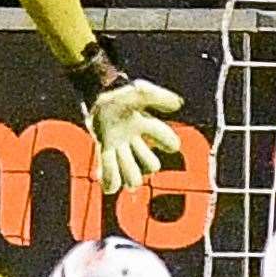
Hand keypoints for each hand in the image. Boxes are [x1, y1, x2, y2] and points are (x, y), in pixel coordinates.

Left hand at [85, 79, 183, 193]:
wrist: (96, 92)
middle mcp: (136, 139)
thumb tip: (178, 105)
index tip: (169, 143)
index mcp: (147, 126)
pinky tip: (108, 185)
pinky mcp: (105, 148)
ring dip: (129, 176)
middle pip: (151, 164)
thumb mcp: (139, 91)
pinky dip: (110, 180)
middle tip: (135, 157)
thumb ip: (159, 96)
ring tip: (123, 178)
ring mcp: (121, 146)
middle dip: (146, 164)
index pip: (167, 140)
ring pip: (131, 172)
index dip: (170, 143)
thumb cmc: (120, 92)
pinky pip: (110, 171)